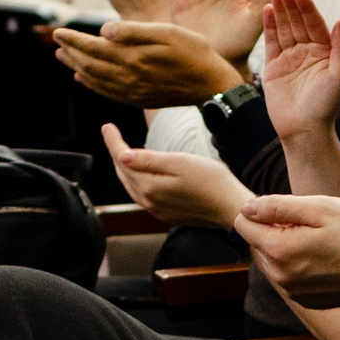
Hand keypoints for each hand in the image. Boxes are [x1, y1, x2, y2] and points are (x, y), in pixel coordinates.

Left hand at [52, 20, 242, 108]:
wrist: (211, 85)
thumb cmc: (193, 52)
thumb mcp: (167, 32)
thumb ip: (134, 31)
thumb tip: (103, 31)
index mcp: (132, 58)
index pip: (93, 48)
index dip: (74, 40)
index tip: (58, 32)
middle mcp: (128, 77)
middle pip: (90, 65)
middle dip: (71, 52)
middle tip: (57, 42)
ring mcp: (133, 91)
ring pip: (95, 80)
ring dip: (77, 68)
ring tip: (64, 58)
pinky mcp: (139, 99)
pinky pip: (107, 93)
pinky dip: (91, 85)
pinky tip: (84, 80)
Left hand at [98, 123, 251, 229]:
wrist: (231, 208)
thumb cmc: (212, 181)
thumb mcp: (181, 162)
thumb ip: (149, 160)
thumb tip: (122, 155)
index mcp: (150, 186)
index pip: (123, 160)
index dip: (114, 142)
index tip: (107, 126)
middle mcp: (149, 201)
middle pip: (123, 174)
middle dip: (115, 152)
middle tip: (111, 132)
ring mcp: (156, 210)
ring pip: (131, 185)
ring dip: (124, 167)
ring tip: (120, 150)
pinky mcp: (166, 214)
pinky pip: (142, 194)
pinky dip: (136, 180)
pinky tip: (140, 172)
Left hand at [234, 193, 339, 308]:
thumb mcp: (320, 208)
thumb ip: (277, 206)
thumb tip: (246, 207)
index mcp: (279, 250)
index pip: (243, 223)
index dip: (265, 210)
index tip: (293, 212)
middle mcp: (280, 276)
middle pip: (258, 241)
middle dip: (277, 229)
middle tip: (315, 227)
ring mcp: (292, 292)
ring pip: (274, 258)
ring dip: (289, 246)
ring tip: (323, 243)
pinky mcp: (306, 300)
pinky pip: (290, 275)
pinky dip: (302, 264)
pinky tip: (328, 259)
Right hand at [262, 0, 339, 143]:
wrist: (304, 130)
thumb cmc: (326, 105)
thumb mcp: (339, 75)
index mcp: (325, 52)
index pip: (315, 24)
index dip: (307, 8)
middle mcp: (307, 52)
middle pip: (298, 23)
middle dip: (291, 5)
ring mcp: (290, 58)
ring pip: (284, 29)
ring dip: (280, 11)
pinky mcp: (274, 67)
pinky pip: (271, 43)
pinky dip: (269, 27)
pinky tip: (268, 11)